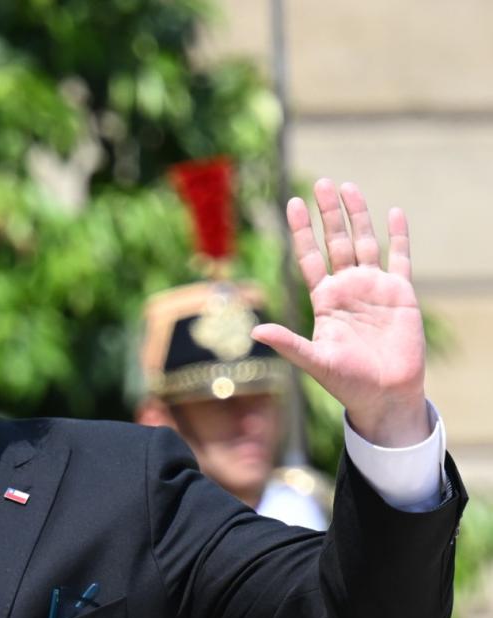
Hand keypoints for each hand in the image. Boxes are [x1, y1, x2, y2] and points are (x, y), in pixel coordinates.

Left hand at [252, 179, 429, 447]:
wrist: (384, 394)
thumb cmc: (346, 381)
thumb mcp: (314, 361)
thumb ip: (288, 344)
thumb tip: (256, 333)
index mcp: (324, 299)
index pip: (309, 256)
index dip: (301, 231)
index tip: (292, 204)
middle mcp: (347, 288)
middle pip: (336, 242)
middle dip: (329, 214)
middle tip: (321, 183)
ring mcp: (374, 288)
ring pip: (364, 243)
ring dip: (358, 216)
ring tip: (349, 187)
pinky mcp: (401, 293)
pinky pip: (399, 258)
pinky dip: (398, 236)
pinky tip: (394, 212)